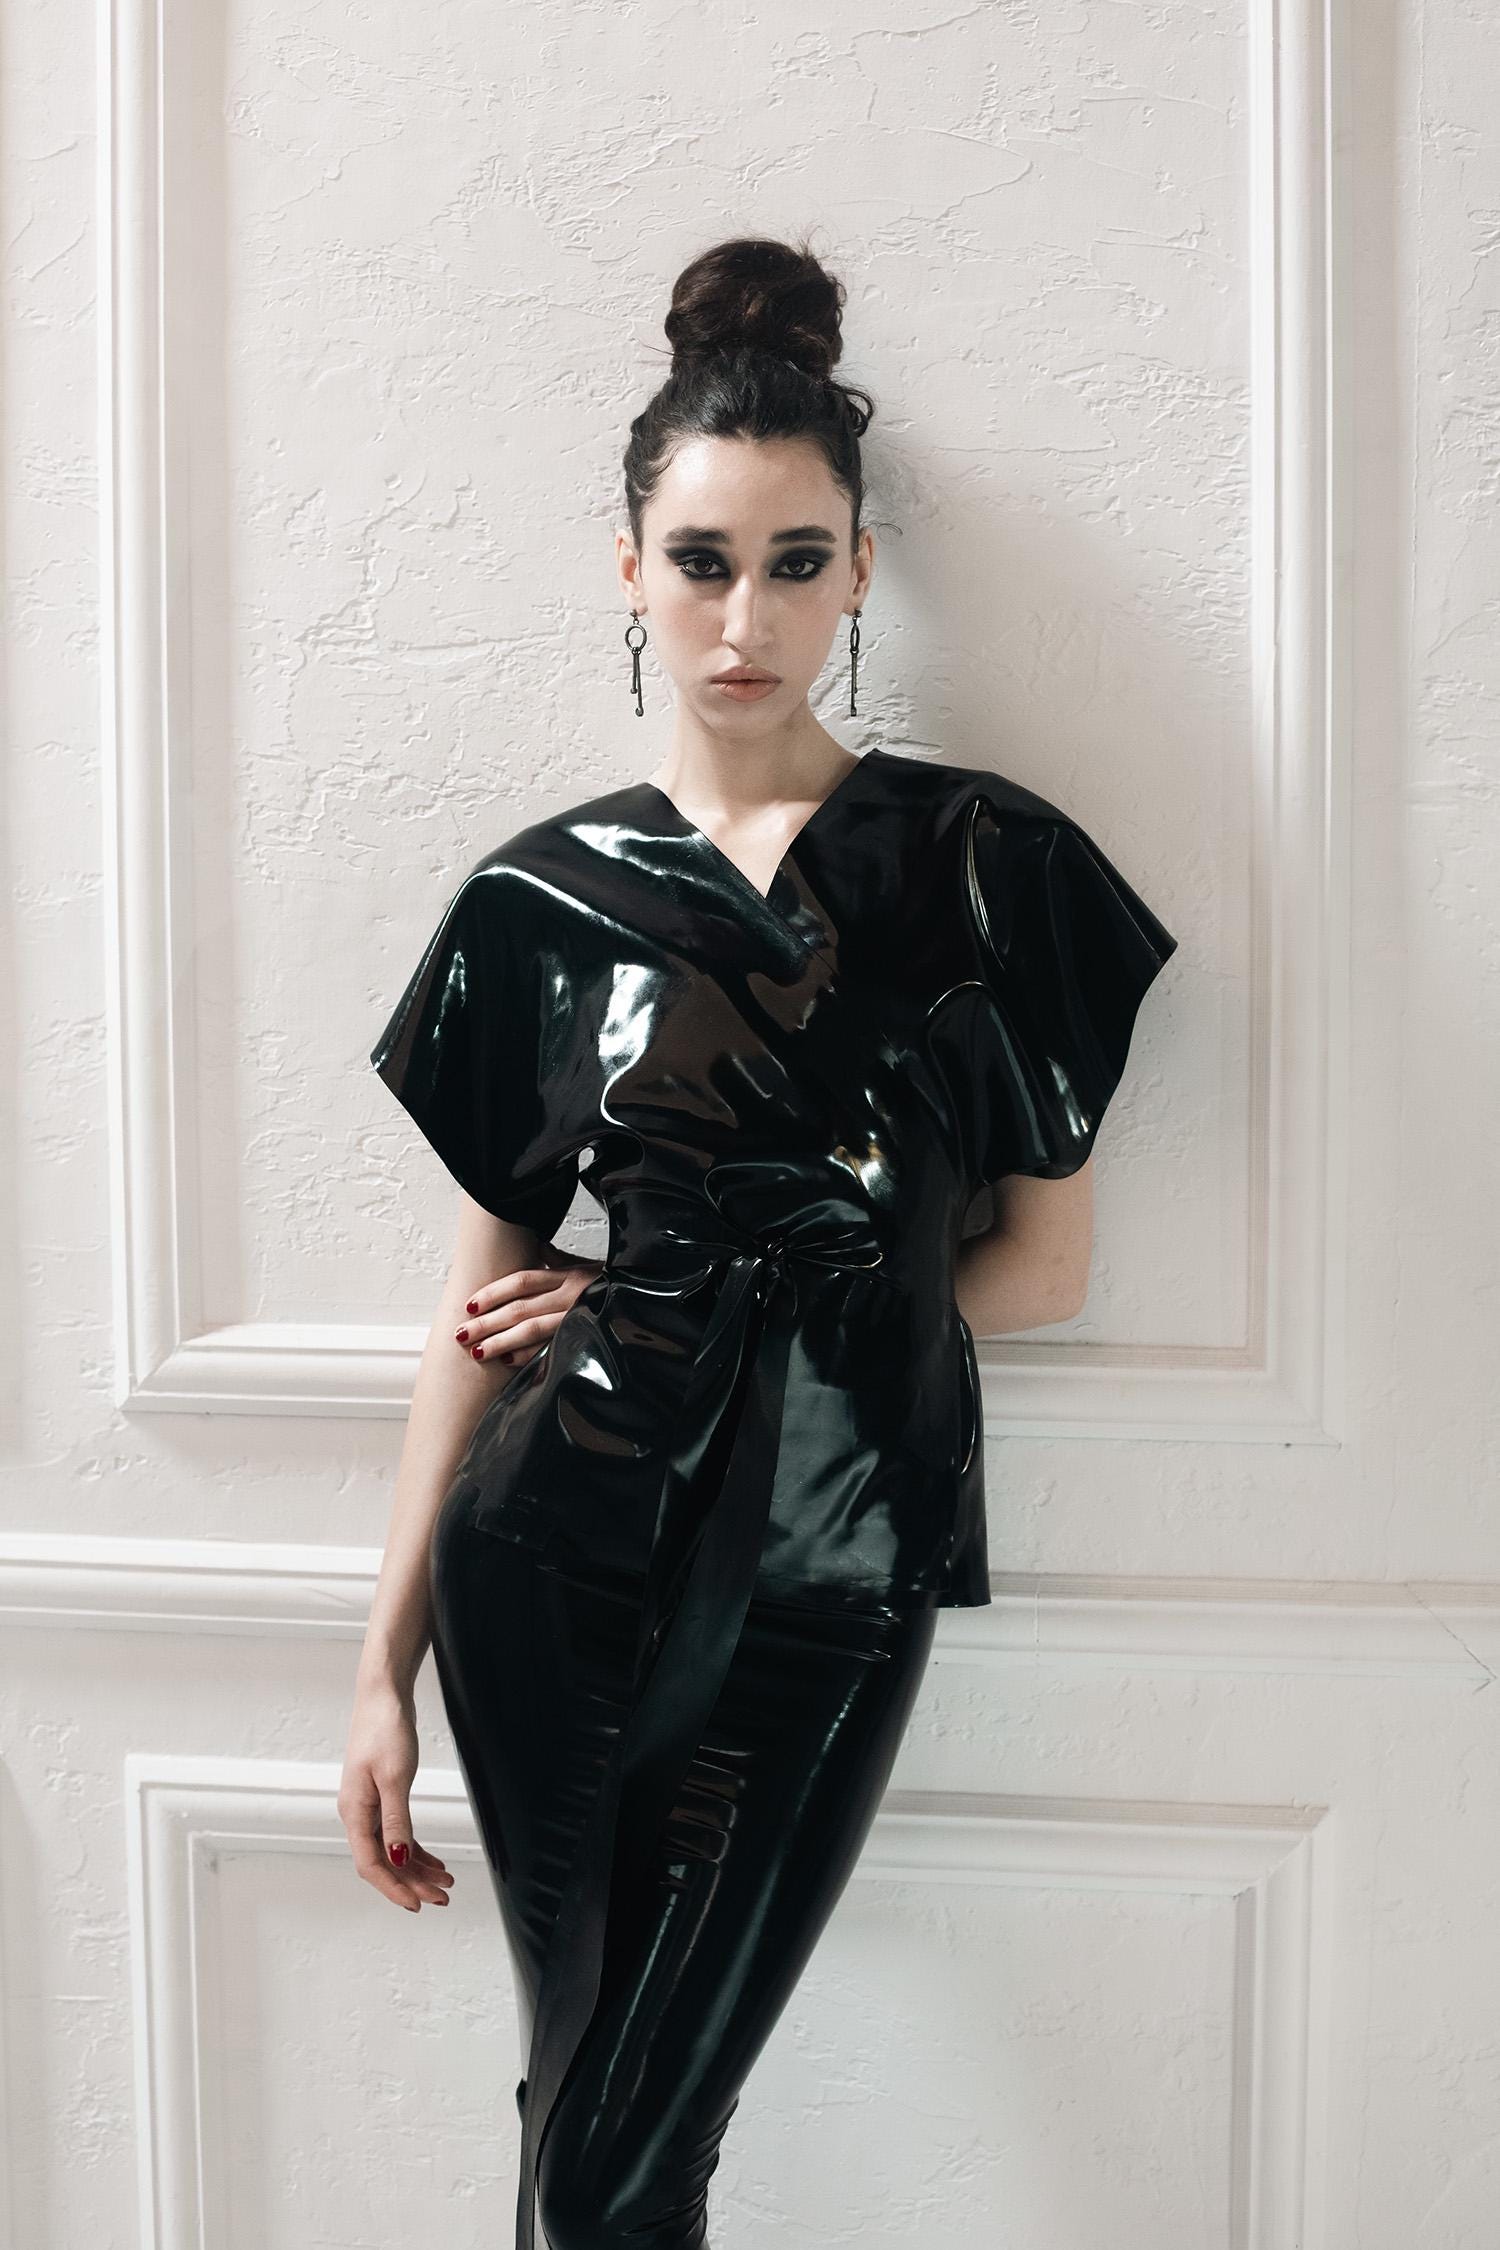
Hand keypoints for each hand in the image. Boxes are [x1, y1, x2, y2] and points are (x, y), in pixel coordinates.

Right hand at [338, 1680, 453, 1912]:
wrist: (383, 1695)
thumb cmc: (385, 1729)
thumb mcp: (394, 1777)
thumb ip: (395, 1821)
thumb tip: (397, 1858)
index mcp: (354, 1811)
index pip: (371, 1864)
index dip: (394, 1888)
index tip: (418, 1904)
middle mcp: (357, 1813)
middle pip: (383, 1861)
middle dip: (412, 1882)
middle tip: (442, 1897)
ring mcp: (368, 1804)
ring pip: (392, 1849)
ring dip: (417, 1868)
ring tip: (445, 1882)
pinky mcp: (381, 1795)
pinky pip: (396, 1832)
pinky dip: (415, 1848)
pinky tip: (434, 1860)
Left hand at [455, 1249, 604, 1368]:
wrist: (650, 1296)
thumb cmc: (614, 1284)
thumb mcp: (587, 1266)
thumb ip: (559, 1258)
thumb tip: (538, 1244)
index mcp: (567, 1275)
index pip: (522, 1280)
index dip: (493, 1292)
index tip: (469, 1305)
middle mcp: (571, 1295)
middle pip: (520, 1307)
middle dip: (487, 1322)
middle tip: (461, 1333)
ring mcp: (578, 1317)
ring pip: (532, 1329)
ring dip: (501, 1341)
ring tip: (477, 1352)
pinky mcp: (586, 1337)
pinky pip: (552, 1347)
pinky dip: (529, 1355)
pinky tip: (508, 1362)